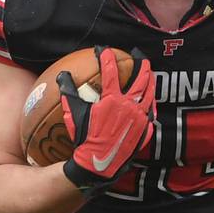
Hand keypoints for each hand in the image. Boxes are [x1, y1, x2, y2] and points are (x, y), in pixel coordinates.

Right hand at [60, 49, 155, 192]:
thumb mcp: (73, 114)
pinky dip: (151, 105)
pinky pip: (151, 114)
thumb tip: (62, 76)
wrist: (99, 163)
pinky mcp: (144, 130)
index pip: (111, 71)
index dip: (106, 57)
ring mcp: (140, 118)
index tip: (103, 49)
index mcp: (112, 99)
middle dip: (140, 64)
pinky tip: (151, 102)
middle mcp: (130, 106)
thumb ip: (69, 92)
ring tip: (150, 74)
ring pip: (150, 95)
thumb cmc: (85, 138)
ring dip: (150, 82)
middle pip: (140, 79)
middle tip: (139, 55)